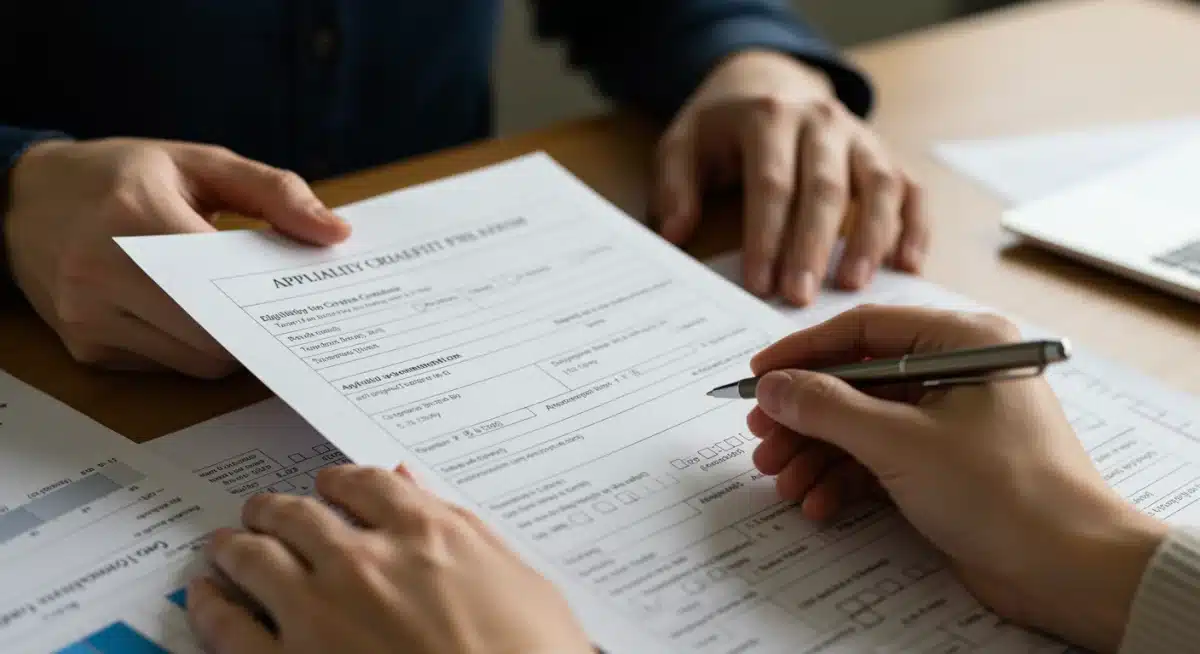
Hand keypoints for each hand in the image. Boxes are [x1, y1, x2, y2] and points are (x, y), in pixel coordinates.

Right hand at [4, 137, 350, 377]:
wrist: (21, 198)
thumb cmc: (119, 175)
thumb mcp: (199, 163)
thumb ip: (274, 192)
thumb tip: (334, 233)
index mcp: (133, 216)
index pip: (226, 279)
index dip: (272, 294)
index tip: (309, 293)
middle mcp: (101, 274)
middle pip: (217, 335)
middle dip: (256, 325)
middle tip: (283, 307)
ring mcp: (88, 318)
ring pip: (197, 362)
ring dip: (228, 341)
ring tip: (233, 303)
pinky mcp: (85, 349)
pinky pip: (166, 365)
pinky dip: (189, 346)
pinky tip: (188, 312)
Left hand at [186, 464, 591, 653]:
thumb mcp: (521, 579)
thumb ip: (463, 528)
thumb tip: (415, 486)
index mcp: (425, 533)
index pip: (364, 483)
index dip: (339, 480)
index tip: (332, 486)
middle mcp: (364, 562)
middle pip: (299, 513)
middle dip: (278, 508)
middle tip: (267, 510)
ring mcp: (319, 614)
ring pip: (255, 556)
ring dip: (236, 543)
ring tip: (226, 543)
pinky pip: (228, 627)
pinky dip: (208, 605)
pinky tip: (202, 595)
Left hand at [653, 50, 927, 304]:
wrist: (768, 79)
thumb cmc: (723, 126)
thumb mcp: (682, 143)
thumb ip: (674, 186)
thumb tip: (675, 235)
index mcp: (768, 116)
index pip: (771, 183)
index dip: (766, 237)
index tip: (759, 284)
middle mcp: (821, 122)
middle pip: (824, 188)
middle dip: (813, 247)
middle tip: (801, 297)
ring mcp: (859, 137)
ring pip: (877, 186)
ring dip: (870, 238)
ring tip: (853, 286)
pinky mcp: (884, 154)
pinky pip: (911, 188)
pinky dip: (915, 226)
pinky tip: (908, 266)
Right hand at [745, 305, 1165, 652]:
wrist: (1070, 569)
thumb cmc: (1006, 493)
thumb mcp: (901, 444)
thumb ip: (828, 409)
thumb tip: (773, 386)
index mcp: (962, 342)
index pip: (864, 330)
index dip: (803, 352)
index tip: (757, 376)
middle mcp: (958, 372)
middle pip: (858, 381)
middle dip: (806, 416)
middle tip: (762, 439)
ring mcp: (953, 421)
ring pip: (865, 424)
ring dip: (819, 453)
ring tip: (782, 480)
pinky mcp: (948, 465)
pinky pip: (883, 459)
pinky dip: (848, 479)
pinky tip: (818, 503)